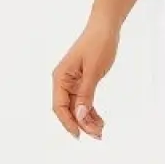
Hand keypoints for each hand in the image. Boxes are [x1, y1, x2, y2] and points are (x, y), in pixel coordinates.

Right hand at [52, 16, 120, 139]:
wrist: (105, 28)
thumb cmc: (98, 44)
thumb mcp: (94, 70)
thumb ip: (86, 93)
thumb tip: (80, 114)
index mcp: (60, 77)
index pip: (59, 106)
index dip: (68, 122)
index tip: (79, 135)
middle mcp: (64, 82)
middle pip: (69, 110)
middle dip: (81, 124)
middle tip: (97, 135)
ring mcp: (73, 83)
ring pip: (77, 108)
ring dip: (87, 120)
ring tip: (101, 131)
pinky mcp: (83, 82)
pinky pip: (85, 101)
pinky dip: (91, 112)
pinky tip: (100, 121)